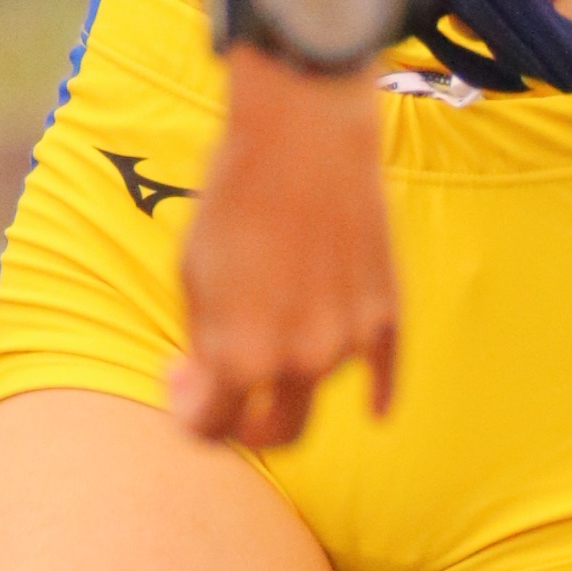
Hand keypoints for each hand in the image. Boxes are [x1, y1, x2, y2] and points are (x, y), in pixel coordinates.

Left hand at [169, 55, 398, 447]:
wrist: (303, 136)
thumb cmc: (235, 197)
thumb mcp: (192, 275)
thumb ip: (202, 344)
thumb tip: (210, 383)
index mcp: (239, 356)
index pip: (211, 428)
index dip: (189, 412)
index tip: (184, 382)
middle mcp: (299, 361)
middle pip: (275, 434)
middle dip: (246, 428)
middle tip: (231, 398)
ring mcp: (350, 342)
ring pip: (317, 384)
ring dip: (292, 369)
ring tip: (278, 313)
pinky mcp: (387, 314)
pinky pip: (386, 374)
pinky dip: (379, 393)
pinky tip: (375, 411)